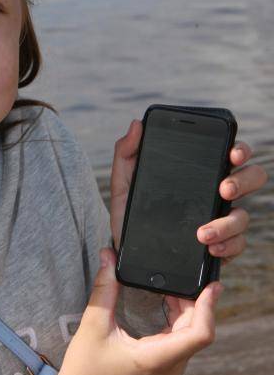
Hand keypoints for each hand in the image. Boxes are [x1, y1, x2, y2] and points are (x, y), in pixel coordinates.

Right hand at [41, 249, 222, 374]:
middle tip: (188, 275)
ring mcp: (167, 371)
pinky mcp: (161, 369)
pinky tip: (167, 302)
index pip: (200, 334)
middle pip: (198, 331)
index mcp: (157, 358)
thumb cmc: (84, 371)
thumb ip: (104, 288)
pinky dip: (179, 320)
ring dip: (188, 310)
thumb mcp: (93, 325)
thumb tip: (108, 255)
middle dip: (196, 302)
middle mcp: (170, 368)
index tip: (211, 285)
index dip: (209, 307)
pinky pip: (180, 342)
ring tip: (176, 284)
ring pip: (190, 336)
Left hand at [109, 119, 268, 257]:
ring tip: (203, 233)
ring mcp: (221, 219)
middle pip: (250, 179)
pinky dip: (227, 246)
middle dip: (244, 181)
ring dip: (228, 223)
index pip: (229, 154)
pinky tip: (209, 247)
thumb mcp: (124, 183)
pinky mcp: (220, 245)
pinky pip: (237, 244)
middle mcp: (216, 193)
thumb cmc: (130, 213)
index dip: (239, 150)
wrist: (127, 250)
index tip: (232, 154)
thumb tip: (136, 124)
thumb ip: (126, 153)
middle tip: (224, 189)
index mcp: (199, 173)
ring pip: (244, 216)